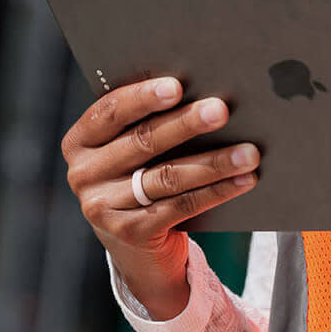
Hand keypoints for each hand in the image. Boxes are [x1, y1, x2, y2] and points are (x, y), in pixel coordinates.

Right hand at [61, 76, 259, 318]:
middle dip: (187, 123)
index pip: (110, 111)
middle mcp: (83, 174)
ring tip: (249, 152)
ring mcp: (102, 207)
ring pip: (167, 176)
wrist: (136, 245)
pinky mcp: (130, 233)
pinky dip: (217, 191)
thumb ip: (150, 121)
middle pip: (143, 142)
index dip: (143, 97)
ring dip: (214, 162)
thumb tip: (206, 91)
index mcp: (81, 141)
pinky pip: (180, 207)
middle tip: (222, 110)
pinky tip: (243, 180)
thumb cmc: (142, 174)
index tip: (177, 86)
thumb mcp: (134, 149)